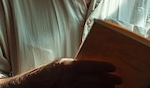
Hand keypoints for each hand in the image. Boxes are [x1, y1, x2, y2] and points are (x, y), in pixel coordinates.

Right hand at [0, 58, 121, 87]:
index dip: (104, 67)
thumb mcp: (61, 65)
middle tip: (119, 80)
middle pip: (94, 79)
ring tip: (112, 87)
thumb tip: (93, 66)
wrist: (30, 86)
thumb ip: (75, 66)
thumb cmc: (47, 74)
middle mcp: (69, 78)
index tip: (114, 67)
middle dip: (108, 80)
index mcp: (68, 66)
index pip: (91, 66)